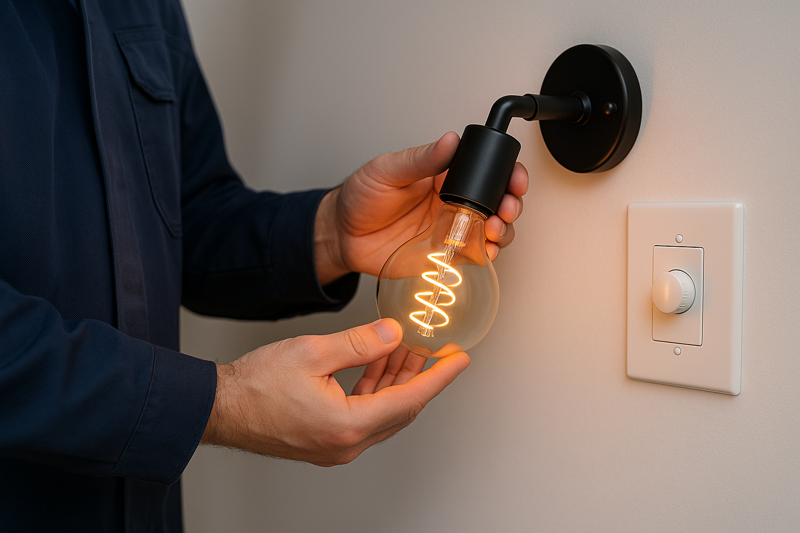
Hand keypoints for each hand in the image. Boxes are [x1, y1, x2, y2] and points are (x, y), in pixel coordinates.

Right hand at [201, 319, 468, 465]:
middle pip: (400, 409)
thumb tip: (392, 333)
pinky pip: (364, 416)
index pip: (409, 400)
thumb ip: (358, 343)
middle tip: (439, 352)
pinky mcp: (325, 441)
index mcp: (347, 425)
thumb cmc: (254, 385)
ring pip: (383, 412)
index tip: (459, 360)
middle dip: (421, 377)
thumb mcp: (312, 352)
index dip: (439, 377)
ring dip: (396, 381)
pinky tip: (377, 365)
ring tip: (407, 349)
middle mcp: (346, 443)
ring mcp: (336, 446)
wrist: (219, 408)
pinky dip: (375, 390)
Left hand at [314, 132, 528, 283]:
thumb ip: (420, 159)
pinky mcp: (446, 253)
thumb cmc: (360, 198)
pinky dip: (488, 254)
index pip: (484, 170)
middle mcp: (452, 201)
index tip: (513, 178)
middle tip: (506, 208)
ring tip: (496, 230)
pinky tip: (487, 251)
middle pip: (496, 200)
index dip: (505, 173)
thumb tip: (448, 141)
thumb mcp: (387, 170)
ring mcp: (451, 228)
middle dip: (510, 203)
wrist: (343, 237)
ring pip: (493, 228)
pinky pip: (475, 254)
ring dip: (504, 229)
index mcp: (443, 175)